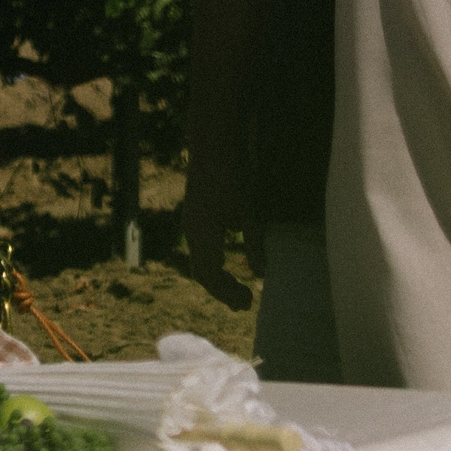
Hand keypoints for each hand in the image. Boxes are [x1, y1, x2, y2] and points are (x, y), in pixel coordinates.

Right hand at [179, 172, 254, 311]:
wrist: (213, 147)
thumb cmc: (232, 177)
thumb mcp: (249, 212)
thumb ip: (253, 243)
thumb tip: (259, 274)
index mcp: (203, 233)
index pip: (211, 274)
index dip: (228, 292)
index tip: (249, 302)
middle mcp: (192, 232)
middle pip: (202, 272)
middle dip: (222, 290)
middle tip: (246, 304)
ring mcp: (191, 223)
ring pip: (199, 261)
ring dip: (218, 278)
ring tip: (239, 290)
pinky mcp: (194, 216)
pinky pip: (200, 249)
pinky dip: (214, 263)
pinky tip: (229, 264)